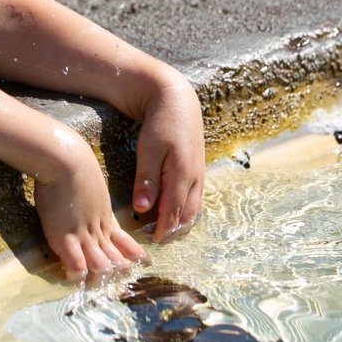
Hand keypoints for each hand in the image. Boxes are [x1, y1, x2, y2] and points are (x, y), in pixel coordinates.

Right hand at [33, 142, 147, 281]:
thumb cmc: (75, 166)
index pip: (123, 241)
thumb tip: (90, 199)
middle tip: (123, 277)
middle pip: (113, 256)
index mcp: (105, 216)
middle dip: (118, 269)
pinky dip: (78, 272)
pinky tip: (79, 275)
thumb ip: (93, 199)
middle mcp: (97, 228)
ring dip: (101, 273)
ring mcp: (82, 233)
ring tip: (102, 280)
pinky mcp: (64, 236)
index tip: (143, 261)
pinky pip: (75, 262)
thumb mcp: (92, 186)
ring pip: (99, 263)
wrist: (66, 160)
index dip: (132, 253)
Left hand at [131, 75, 205, 242]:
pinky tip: (177, 212)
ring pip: (195, 208)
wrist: (177, 99)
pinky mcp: (198, 168)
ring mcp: (199, 173)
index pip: (173, 213)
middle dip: (174, 231)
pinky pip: (196, 197)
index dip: (163, 230)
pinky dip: (188, 210)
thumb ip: (147, 180)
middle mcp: (195, 178)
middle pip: (187, 215)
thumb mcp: (149, 149)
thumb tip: (143, 208)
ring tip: (168, 232)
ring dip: (183, 223)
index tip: (152, 242)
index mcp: (182, 175)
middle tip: (158, 241)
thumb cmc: (160, 122)